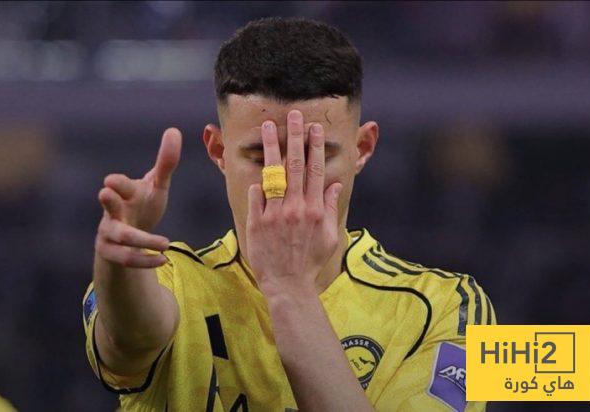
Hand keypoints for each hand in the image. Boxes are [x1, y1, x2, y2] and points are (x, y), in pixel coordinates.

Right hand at [95, 128, 181, 267]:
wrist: (129, 238)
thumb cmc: (141, 205)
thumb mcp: (156, 185)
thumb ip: (165, 163)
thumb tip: (174, 130)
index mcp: (123, 193)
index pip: (117, 186)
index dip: (115, 183)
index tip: (111, 181)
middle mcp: (113, 212)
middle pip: (108, 209)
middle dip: (108, 203)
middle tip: (105, 194)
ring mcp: (110, 234)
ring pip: (121, 238)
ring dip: (142, 241)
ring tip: (165, 244)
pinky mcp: (112, 254)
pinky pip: (126, 259)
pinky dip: (144, 260)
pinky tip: (163, 258)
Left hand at [245, 110, 342, 296]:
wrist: (288, 285)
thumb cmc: (310, 262)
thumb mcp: (329, 237)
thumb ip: (331, 209)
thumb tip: (334, 186)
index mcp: (315, 209)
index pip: (316, 170)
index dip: (315, 147)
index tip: (314, 128)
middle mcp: (296, 207)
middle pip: (296, 165)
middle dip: (296, 137)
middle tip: (294, 115)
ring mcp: (276, 214)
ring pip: (274, 174)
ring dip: (273, 148)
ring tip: (269, 127)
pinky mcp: (258, 222)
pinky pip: (256, 196)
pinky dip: (257, 183)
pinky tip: (256, 165)